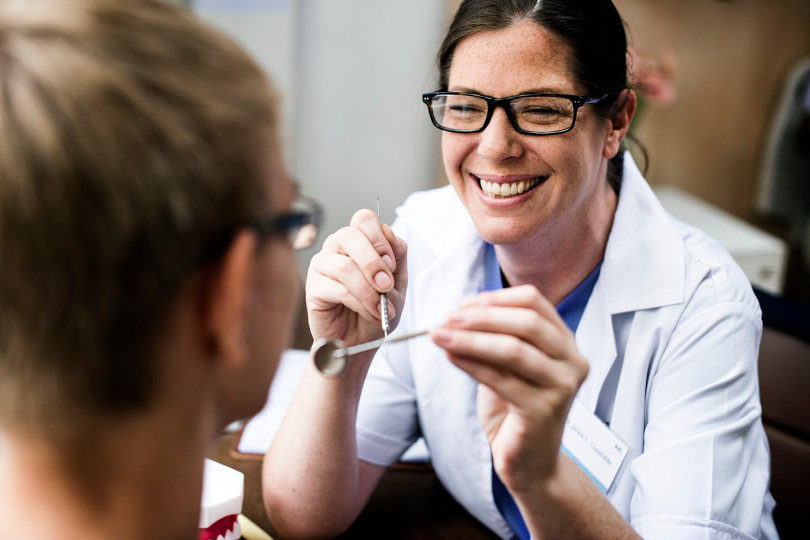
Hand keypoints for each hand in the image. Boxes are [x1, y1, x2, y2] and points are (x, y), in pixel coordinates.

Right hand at [306, 208, 407, 348]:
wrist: (362, 340)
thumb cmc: (377, 308)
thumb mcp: (397, 282)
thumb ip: (397, 256)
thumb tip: (391, 233)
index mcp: (357, 240)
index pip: (364, 219)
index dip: (380, 239)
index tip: (392, 264)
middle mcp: (336, 247)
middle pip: (350, 235)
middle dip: (373, 262)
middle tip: (387, 286)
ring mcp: (321, 265)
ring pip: (345, 266)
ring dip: (369, 290)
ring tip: (381, 308)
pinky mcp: (313, 288)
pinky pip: (337, 289)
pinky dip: (359, 303)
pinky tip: (370, 313)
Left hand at [430, 284, 587, 494]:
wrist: (530, 462)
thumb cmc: (516, 409)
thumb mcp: (507, 366)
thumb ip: (493, 339)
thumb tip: (457, 314)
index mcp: (565, 342)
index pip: (534, 302)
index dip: (496, 298)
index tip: (463, 304)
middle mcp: (572, 361)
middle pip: (527, 322)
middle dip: (482, 316)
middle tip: (448, 317)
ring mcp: (562, 386)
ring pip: (513, 349)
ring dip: (470, 339)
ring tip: (439, 335)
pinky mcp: (543, 410)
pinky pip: (500, 379)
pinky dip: (471, 364)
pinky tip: (450, 356)